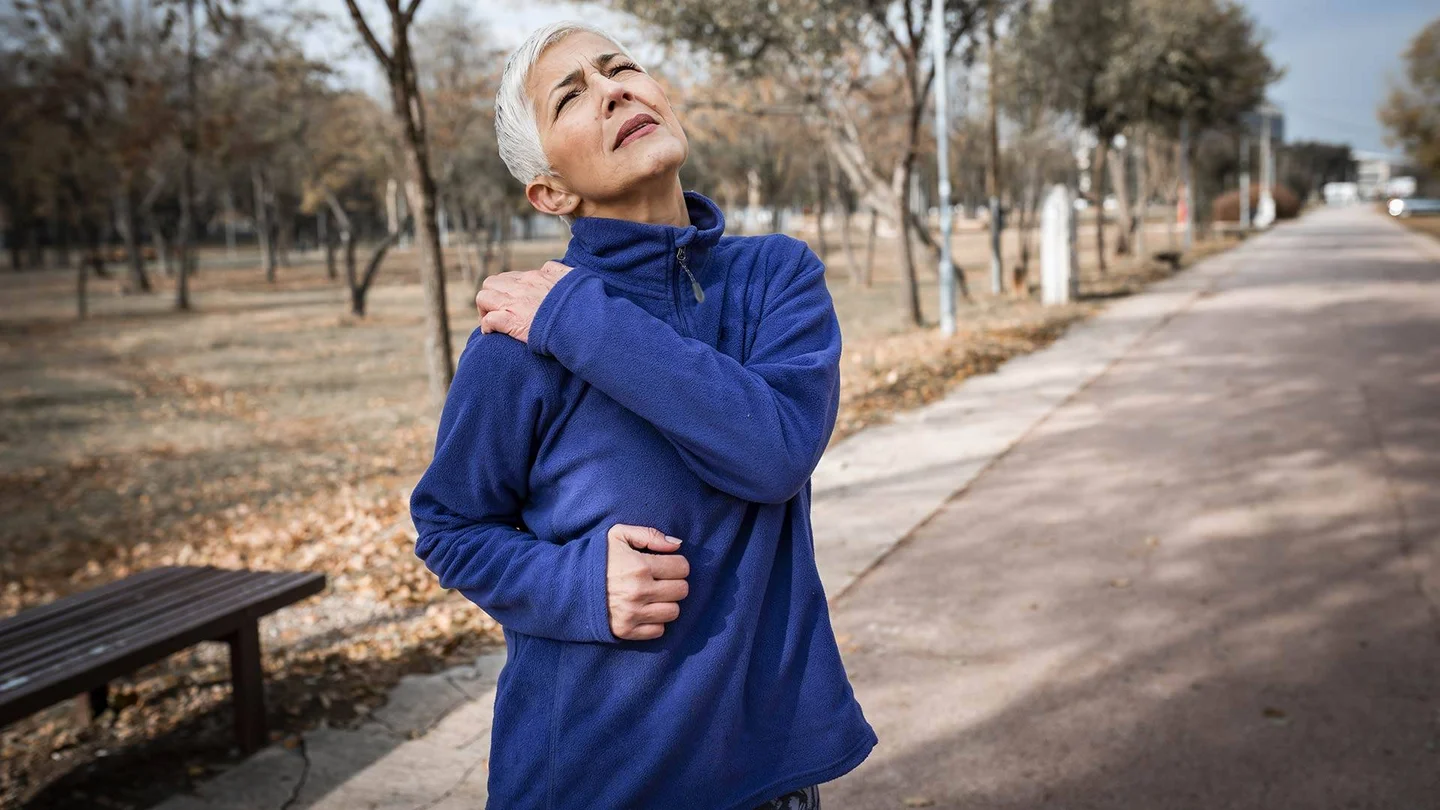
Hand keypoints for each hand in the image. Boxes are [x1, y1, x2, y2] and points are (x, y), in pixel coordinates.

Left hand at [476, 261, 572, 343]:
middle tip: (497, 310)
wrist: (582, 320)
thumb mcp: (573, 278)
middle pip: (491, 283)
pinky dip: (487, 326)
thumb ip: (558, 271)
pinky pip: (488, 320)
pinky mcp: (511, 321)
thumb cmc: (581, 303)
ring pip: (483, 298)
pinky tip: (492, 333)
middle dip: (491, 296)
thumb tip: (547, 268)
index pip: (509, 277)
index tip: (511, 302)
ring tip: (491, 321)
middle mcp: (521, 287)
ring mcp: (514, 303)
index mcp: (535, 277)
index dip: (505, 290)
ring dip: (485, 309)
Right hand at [605, 524, 689, 640]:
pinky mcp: (626, 631)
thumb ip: (650, 535)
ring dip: (667, 603)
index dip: (677, 563)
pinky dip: (655, 621)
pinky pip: (659, 630)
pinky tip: (645, 610)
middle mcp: (639, 592)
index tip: (666, 564)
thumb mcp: (619, 535)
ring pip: (673, 612)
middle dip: (675, 582)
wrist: (568, 585)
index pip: (682, 567)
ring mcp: (633, 614)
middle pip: (682, 590)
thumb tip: (677, 544)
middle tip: (661, 580)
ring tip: (654, 595)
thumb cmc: (597, 558)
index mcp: (640, 566)